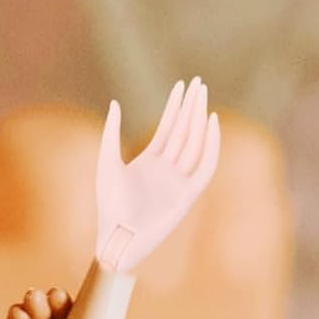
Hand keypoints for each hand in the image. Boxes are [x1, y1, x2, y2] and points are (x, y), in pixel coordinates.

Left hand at [95, 78, 219, 272]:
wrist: (119, 235)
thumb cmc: (109, 204)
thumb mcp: (107, 162)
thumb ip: (111, 132)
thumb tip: (115, 102)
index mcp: (150, 162)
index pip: (168, 127)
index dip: (176, 105)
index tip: (183, 84)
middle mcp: (167, 170)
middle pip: (184, 131)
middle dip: (192, 106)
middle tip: (200, 82)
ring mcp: (179, 182)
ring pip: (194, 144)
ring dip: (199, 120)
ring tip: (203, 95)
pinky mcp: (188, 195)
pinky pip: (205, 166)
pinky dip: (211, 146)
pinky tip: (211, 124)